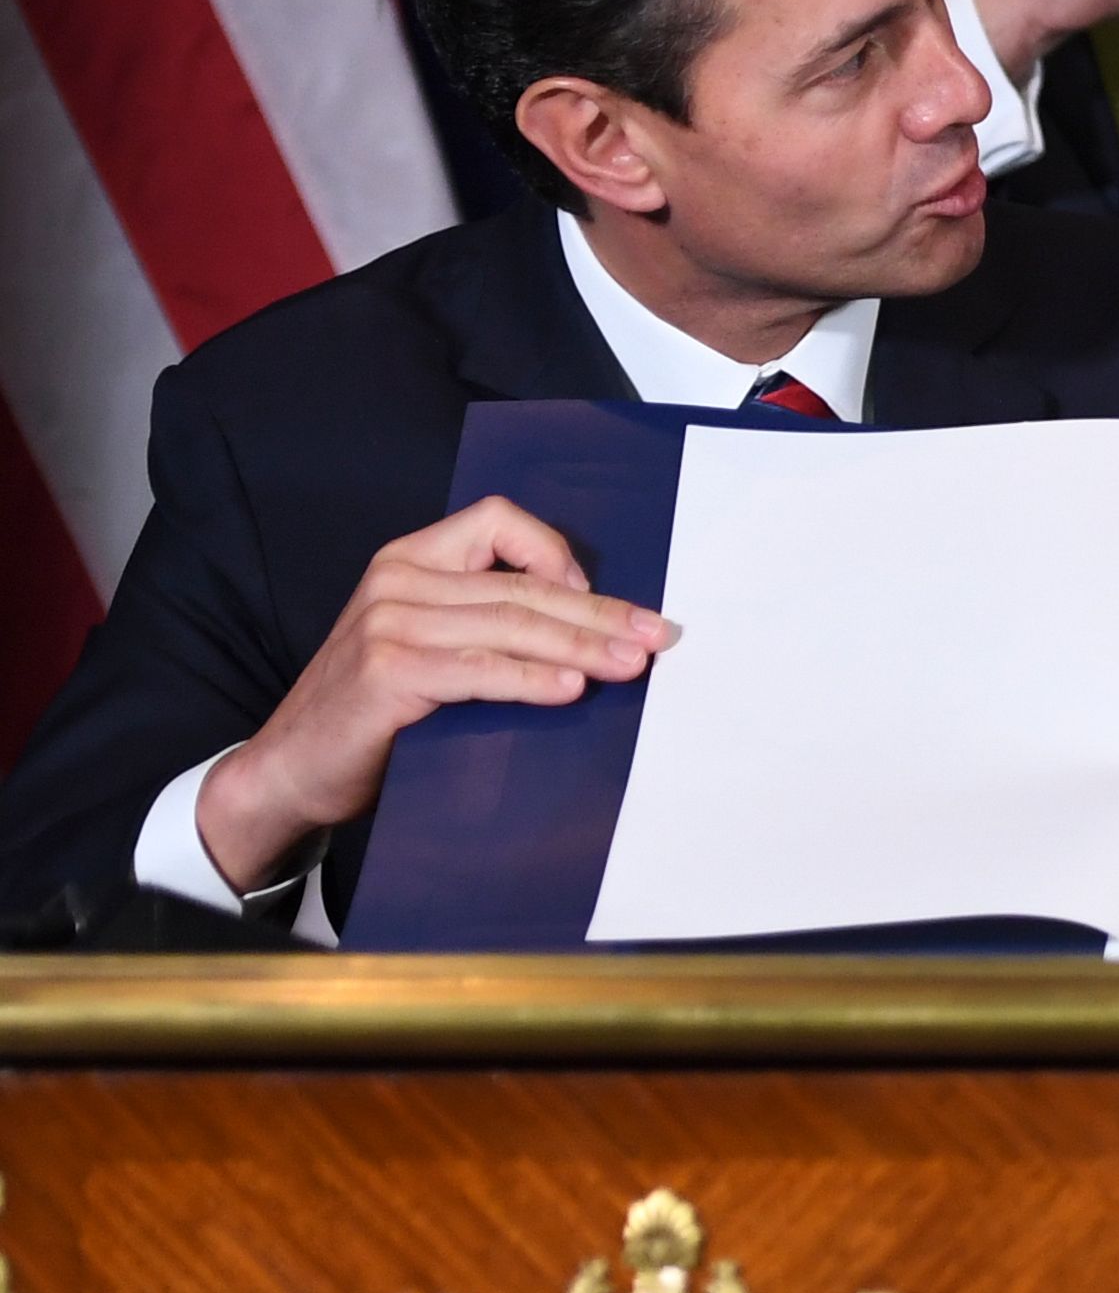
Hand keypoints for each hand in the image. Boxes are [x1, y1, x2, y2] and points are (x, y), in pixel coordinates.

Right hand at [197, 501, 671, 889]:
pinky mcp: (387, 673)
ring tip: (632, 666)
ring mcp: (388, 624)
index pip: (497, 521)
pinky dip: (531, 679)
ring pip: (512, 624)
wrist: (289, 770)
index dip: (557, 552)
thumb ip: (483, 623)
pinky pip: (479, 669)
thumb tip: (590, 631)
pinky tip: (571, 691)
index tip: (604, 600)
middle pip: (522, 586)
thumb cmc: (373, 711)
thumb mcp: (426, 645)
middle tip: (656, 636)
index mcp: (409, 561)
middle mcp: (397, 581)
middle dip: (600, 614)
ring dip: (583, 647)